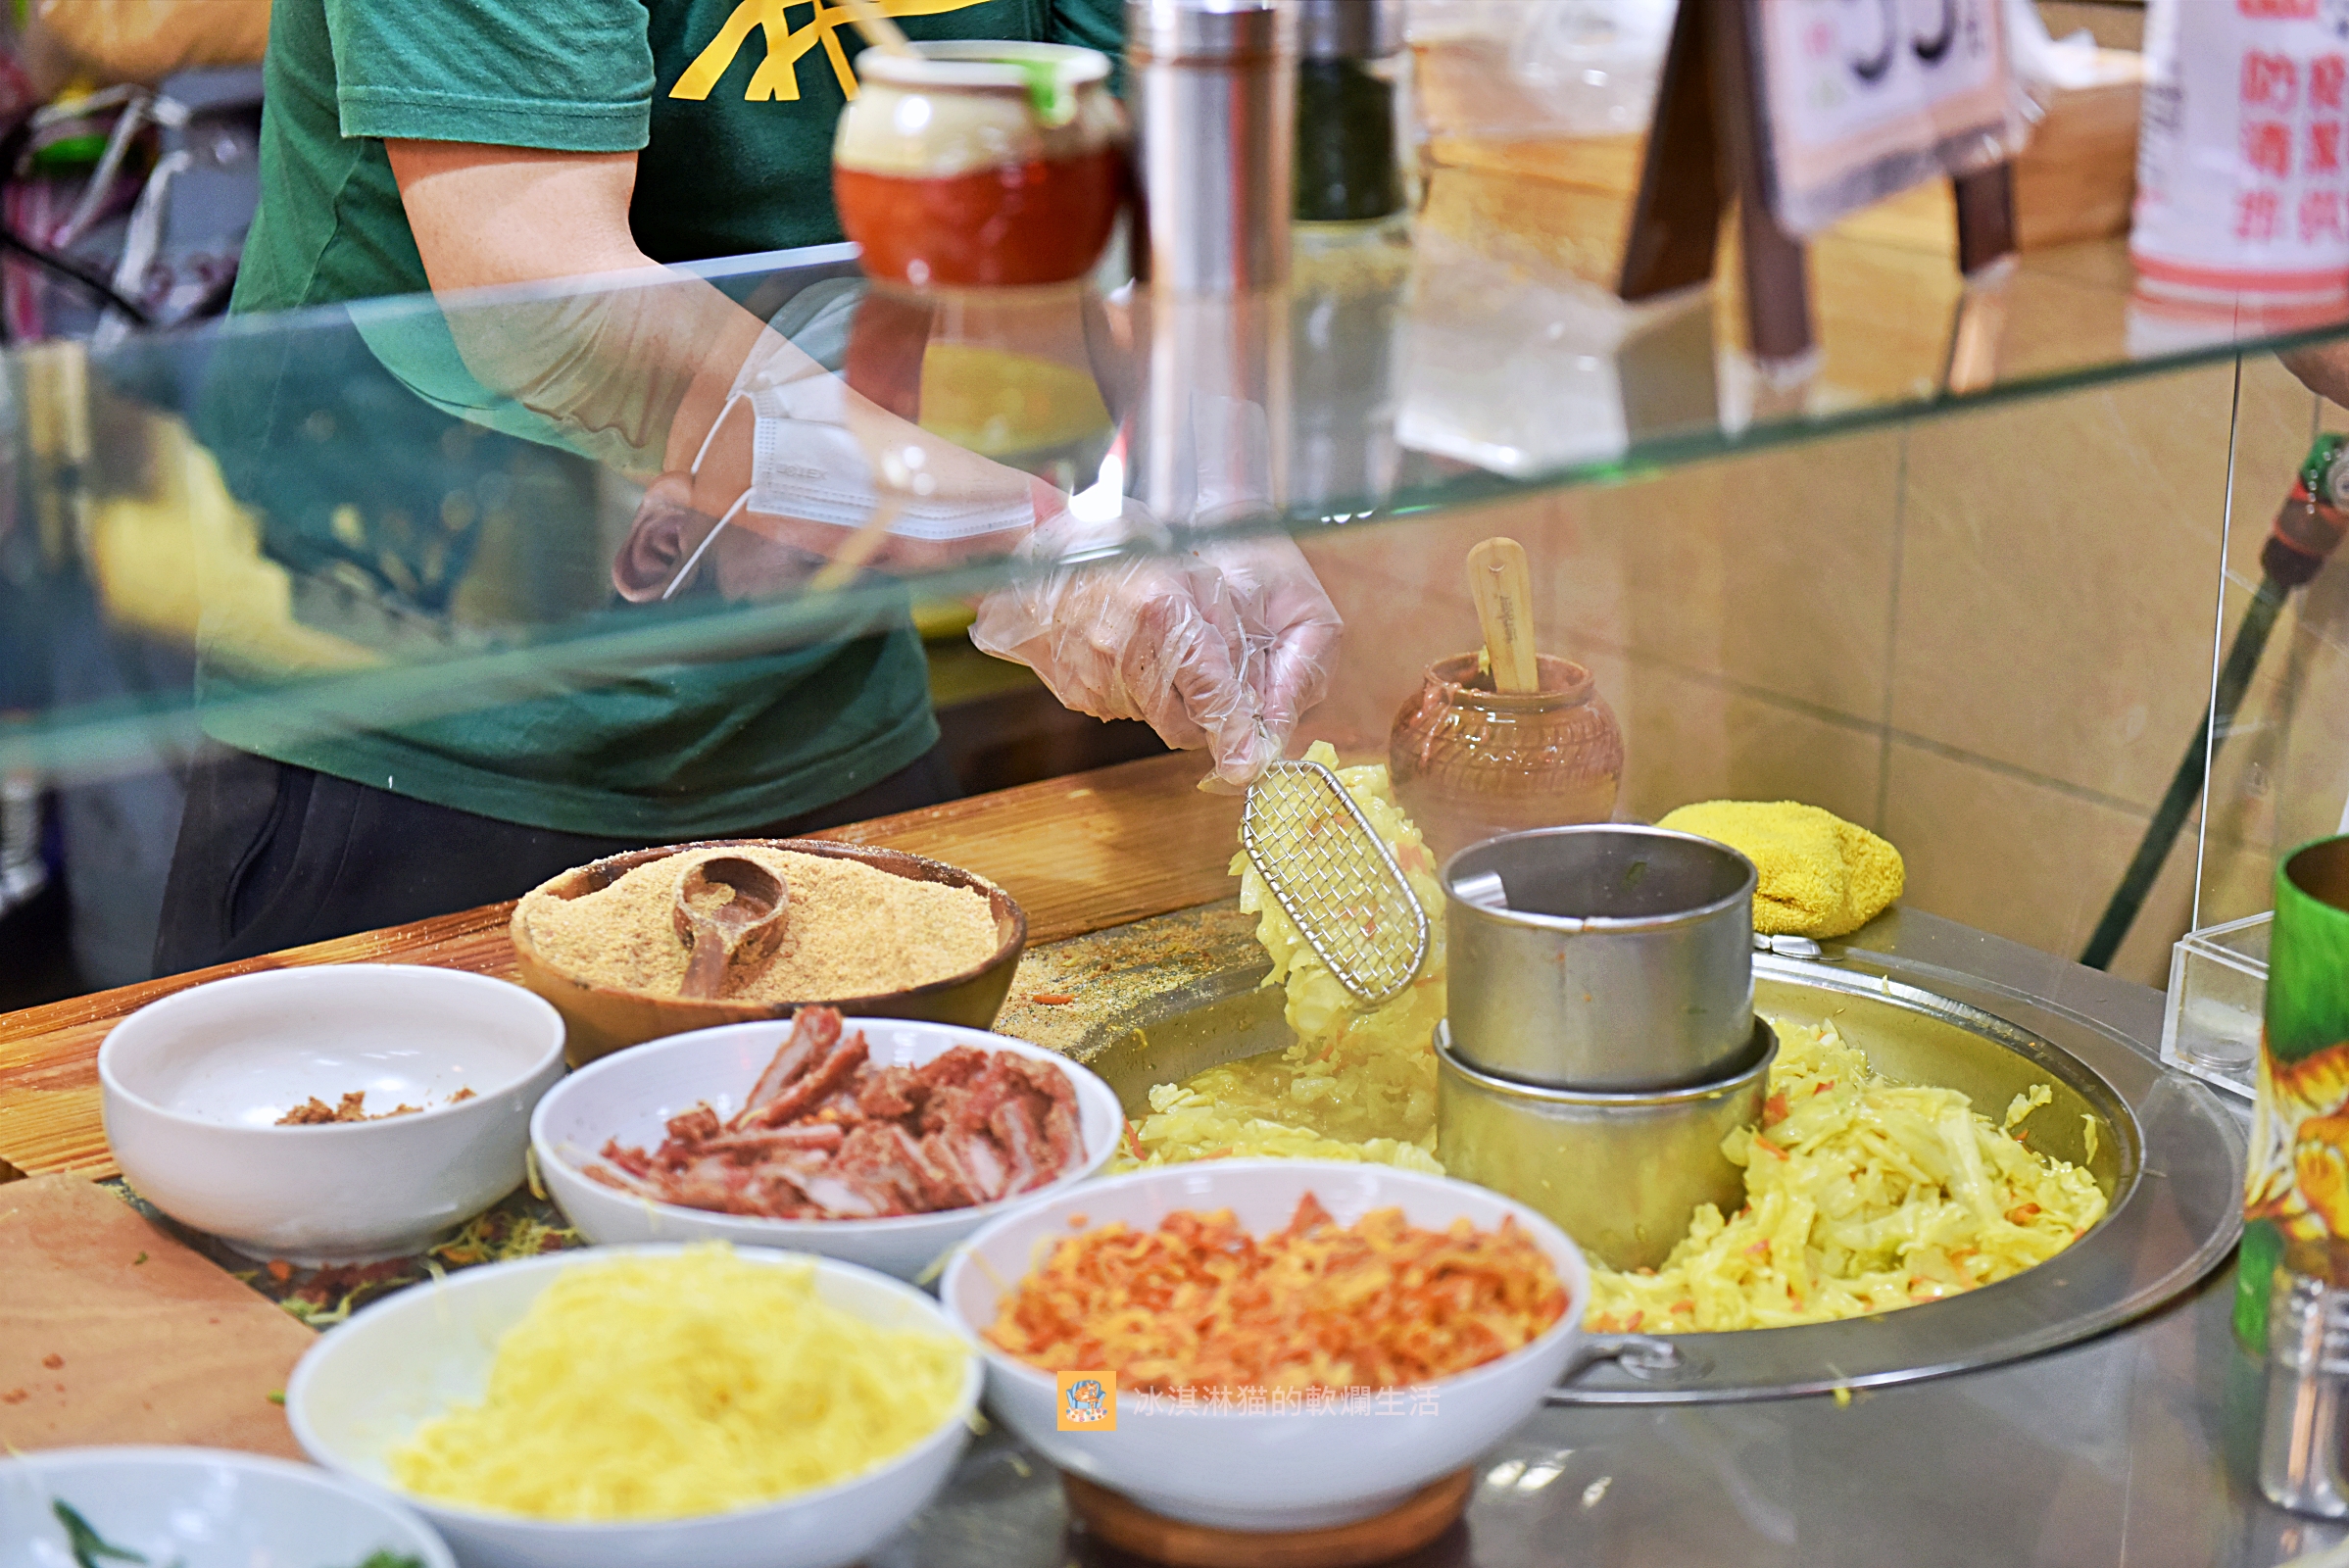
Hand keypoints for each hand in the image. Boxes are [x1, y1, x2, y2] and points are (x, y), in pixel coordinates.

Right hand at [970, 503, 1342, 784]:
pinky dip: (1135, 695)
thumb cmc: (1119, 553)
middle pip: (1183, 723)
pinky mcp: (1077, 695)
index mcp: (1162, 612)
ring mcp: (1097, 679)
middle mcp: (1127, 653)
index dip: (1233, 730)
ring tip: (1156, 654)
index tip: (1246, 761)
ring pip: (1155, 721)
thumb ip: (1225, 627)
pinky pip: (1123, 711)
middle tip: (1209, 693)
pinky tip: (1126, 657)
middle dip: (1204, 719)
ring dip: (1168, 703)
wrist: (1032, 558)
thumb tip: (1248, 689)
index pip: (1209, 690)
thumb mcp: (1190, 572)